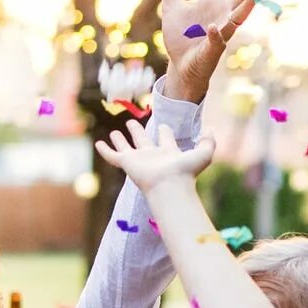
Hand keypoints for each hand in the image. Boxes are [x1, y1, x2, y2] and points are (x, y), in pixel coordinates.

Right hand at [95, 119, 213, 193]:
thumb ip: (209, 140)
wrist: (170, 185)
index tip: (162, 125)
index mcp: (168, 153)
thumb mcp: (204, 152)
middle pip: (143, 141)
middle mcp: (152, 156)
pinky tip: (98, 144)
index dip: (164, 132)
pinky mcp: (127, 163)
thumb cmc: (187, 171)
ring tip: (114, 132)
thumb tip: (210, 128)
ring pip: (126, 147)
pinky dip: (105, 150)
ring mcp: (138, 160)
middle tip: (132, 123)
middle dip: (138, 132)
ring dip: (120, 140)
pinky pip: (112, 156)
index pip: (165, 139)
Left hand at [156, 0, 261, 103]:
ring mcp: (221, 30)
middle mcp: (223, 13)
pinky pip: (216, 39)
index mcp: (215, 0)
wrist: (179, 63)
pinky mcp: (212, 48)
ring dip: (247, 6)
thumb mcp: (171, 7)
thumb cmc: (180, 36)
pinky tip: (214, 27)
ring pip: (238, 17)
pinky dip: (215, 33)